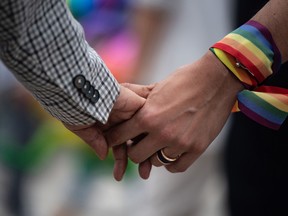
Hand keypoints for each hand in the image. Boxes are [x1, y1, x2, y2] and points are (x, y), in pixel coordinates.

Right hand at [63, 84, 151, 179]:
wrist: (83, 91)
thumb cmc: (78, 108)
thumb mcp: (83, 128)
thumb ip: (95, 141)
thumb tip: (104, 156)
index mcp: (108, 124)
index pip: (119, 144)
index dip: (121, 161)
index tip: (118, 177)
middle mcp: (121, 119)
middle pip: (135, 142)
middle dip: (139, 159)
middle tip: (143, 175)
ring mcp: (131, 112)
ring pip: (144, 135)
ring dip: (147, 152)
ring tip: (146, 171)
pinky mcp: (139, 105)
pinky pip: (150, 121)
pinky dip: (152, 136)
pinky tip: (154, 152)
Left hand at [106, 51, 243, 177]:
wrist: (217, 79)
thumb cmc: (184, 80)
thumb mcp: (157, 87)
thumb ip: (137, 97)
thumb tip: (118, 94)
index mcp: (148, 116)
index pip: (119, 136)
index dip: (115, 137)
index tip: (117, 137)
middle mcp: (162, 133)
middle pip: (135, 156)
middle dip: (134, 149)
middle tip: (138, 142)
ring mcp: (180, 143)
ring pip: (156, 162)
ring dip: (154, 154)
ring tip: (158, 143)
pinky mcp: (197, 149)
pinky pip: (176, 167)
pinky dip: (171, 162)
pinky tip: (170, 153)